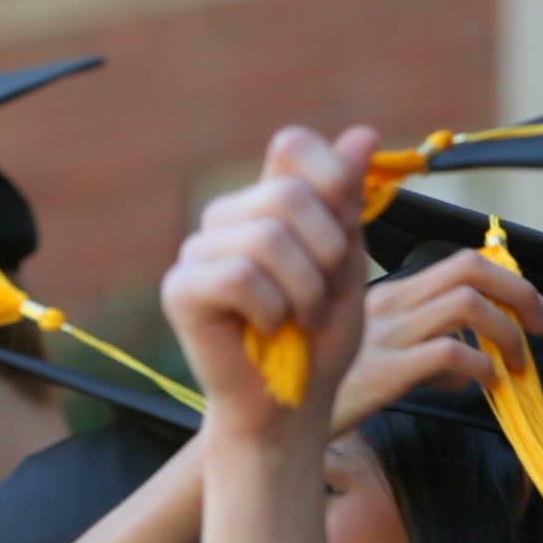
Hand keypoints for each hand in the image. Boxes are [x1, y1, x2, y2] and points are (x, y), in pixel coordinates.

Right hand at [161, 125, 379, 442]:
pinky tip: (267, 331)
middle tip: (322, 300)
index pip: (292, 144)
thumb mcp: (346, 265)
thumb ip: (346, 202)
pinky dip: (270, 310)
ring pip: (266, 237)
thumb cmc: (319, 342)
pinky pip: (238, 276)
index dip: (330, 177)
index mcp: (267, 204)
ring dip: (304, 291)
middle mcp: (227, 218)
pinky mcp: (180, 289)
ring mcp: (198, 251)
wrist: (291, 408)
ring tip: (300, 321)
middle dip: (327, 255)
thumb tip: (361, 133)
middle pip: (287, 194)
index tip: (347, 230)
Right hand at [330, 249, 542, 435]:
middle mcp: (388, 304)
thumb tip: (468, 369)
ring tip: (517, 363)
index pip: (459, 262)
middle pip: (469, 268)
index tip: (532, 304)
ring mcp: (386, 335)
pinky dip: (482, 365)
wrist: (278, 420)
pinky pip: (449, 352)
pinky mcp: (386, 371)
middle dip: (517, 289)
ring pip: (465, 304)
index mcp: (388, 296)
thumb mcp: (376, 357)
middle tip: (540, 322)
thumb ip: (423, 353)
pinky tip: (487, 385)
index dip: (506, 276)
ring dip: (506, 331)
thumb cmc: (328, 392)